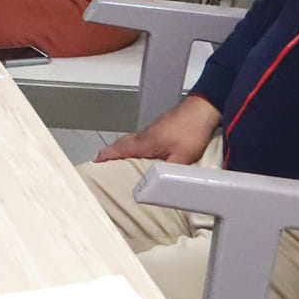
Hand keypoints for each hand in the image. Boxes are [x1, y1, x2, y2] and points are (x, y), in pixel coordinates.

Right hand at [95, 95, 220, 164]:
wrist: (203, 110)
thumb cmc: (191, 131)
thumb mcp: (181, 159)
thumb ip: (167, 175)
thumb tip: (155, 188)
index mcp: (146, 142)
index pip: (120, 149)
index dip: (107, 156)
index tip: (95, 161)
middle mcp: (146, 134)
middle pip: (123, 143)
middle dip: (110, 152)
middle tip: (101, 159)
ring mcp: (154, 129)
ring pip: (132, 140)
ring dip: (122, 147)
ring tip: (118, 157)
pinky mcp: (162, 128)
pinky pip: (142, 138)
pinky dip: (134, 144)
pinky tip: (143, 150)